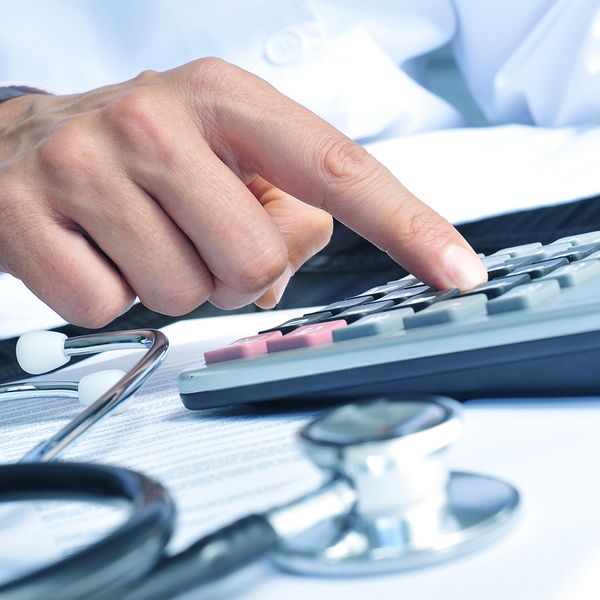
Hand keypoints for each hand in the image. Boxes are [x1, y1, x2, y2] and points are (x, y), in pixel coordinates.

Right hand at [0, 58, 486, 327]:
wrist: (17, 146)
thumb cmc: (137, 154)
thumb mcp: (219, 155)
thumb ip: (280, 205)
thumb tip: (294, 253)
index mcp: (225, 101)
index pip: (337, 169)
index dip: (407, 225)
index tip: (458, 270)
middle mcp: (158, 122)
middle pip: (257, 262)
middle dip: (235, 275)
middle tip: (194, 238)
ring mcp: (87, 167)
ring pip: (185, 294)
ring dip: (175, 284)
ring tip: (141, 238)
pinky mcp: (30, 219)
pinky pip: (112, 309)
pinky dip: (113, 298)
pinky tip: (94, 252)